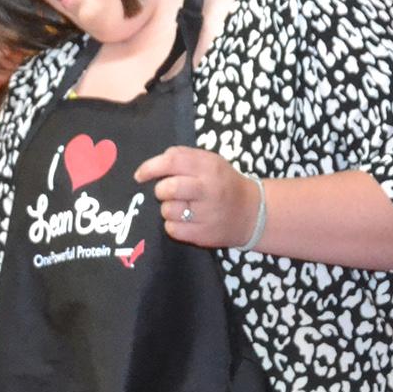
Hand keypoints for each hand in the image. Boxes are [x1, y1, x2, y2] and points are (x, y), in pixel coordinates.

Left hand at [134, 147, 254, 247]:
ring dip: (168, 209)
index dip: (150, 168)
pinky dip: (173, 225)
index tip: (140, 175)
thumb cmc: (224, 184)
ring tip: (181, 207)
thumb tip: (157, 161)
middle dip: (160, 191)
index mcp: (209, 166)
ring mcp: (207, 213)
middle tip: (166, 193)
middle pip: (168, 188)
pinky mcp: (204, 234)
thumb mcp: (211, 162)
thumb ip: (184, 156)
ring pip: (168, 210)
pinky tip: (185, 220)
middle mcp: (208, 189)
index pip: (172, 161)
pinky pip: (173, 229)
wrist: (252, 213)